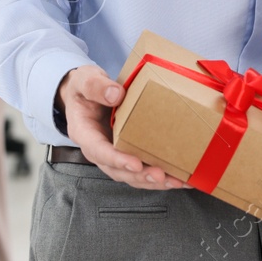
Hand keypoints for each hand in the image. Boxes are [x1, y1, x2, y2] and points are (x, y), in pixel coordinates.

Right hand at [56, 64, 187, 190]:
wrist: (86, 92)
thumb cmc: (84, 87)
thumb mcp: (84, 80)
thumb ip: (96, 86)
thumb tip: (116, 94)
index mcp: (84, 132)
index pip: (98, 150)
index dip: (117, 160)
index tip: (135, 163)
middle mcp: (97, 148)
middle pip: (117, 170)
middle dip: (140, 175)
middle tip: (160, 176)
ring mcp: (112, 153)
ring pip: (130, 174)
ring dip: (152, 181)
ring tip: (175, 181)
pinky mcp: (126, 151)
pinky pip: (140, 168)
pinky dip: (158, 175)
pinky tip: (177, 177)